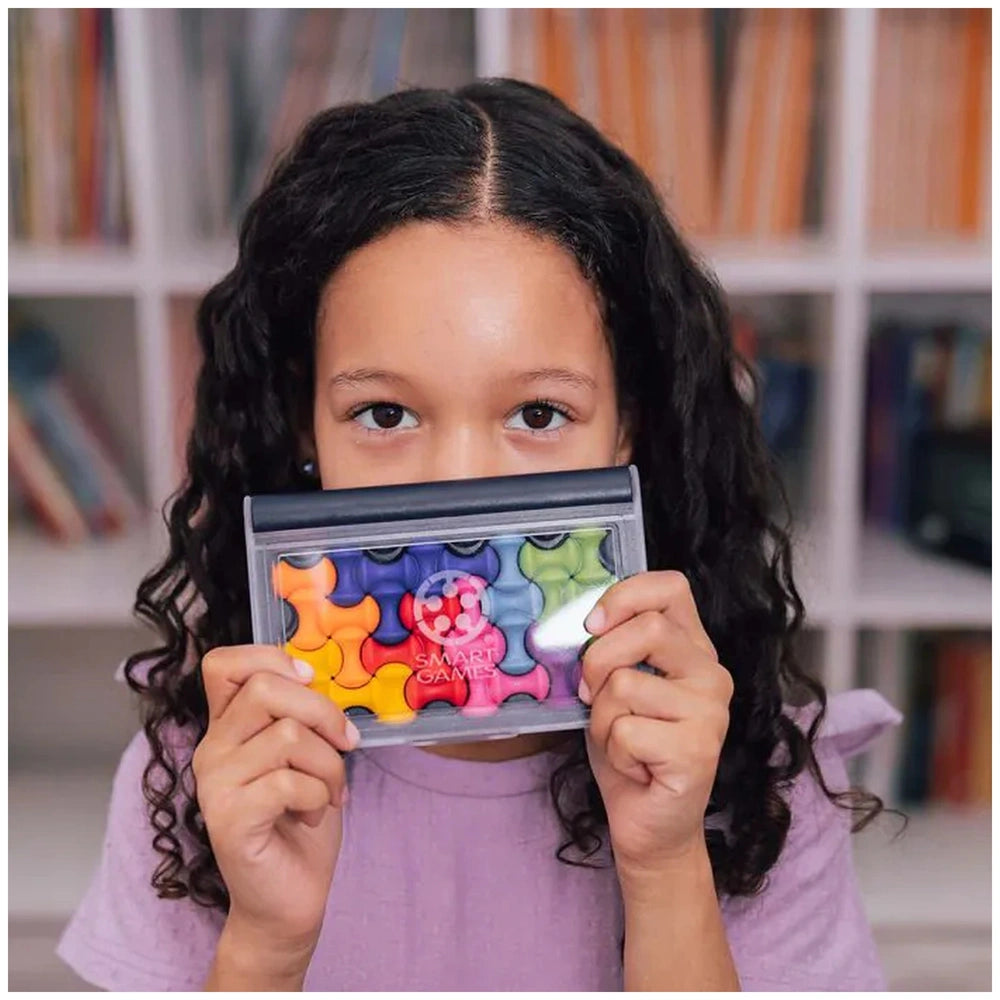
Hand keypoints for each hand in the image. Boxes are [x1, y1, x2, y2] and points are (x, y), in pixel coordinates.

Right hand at [192, 644, 357, 975]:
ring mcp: (215, 785)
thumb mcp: (306, 753)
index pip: (223, 664)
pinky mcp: (229, 819)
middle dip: (322, 712)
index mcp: (227, 727)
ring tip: (329, 792)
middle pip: (265, 689)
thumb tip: (317, 676)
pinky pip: (289, 781)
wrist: (289, 898)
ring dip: (329, 764)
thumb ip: (299, 714)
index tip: (308, 680)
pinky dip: (319, 794)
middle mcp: (212, 749)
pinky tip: (314, 814)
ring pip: (289, 735)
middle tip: (345, 744)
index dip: (269, 658)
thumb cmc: (302, 819)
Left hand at [578, 571, 733, 883]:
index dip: (625, 595)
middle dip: (598, 662)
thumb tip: (578, 626)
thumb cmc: (629, 750)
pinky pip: (626, 730)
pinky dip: (613, 752)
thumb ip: (611, 651)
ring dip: (603, 719)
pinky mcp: (698, 750)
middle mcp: (711, 673)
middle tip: (593, 697)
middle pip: (646, 629)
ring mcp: (710, 712)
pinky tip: (636, 767)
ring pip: (625, 684)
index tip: (594, 624)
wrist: (649, 825)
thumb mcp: (614, 688)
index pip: (671, 587)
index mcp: (692, 649)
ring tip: (623, 742)